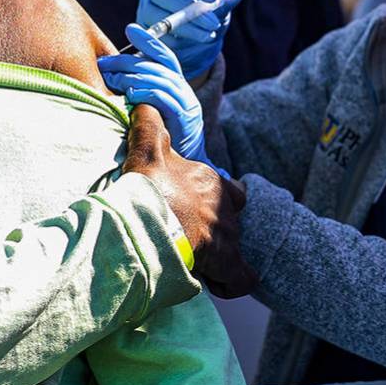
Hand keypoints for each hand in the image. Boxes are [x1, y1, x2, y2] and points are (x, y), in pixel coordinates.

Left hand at [99, 23, 225, 176]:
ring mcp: (186, 103)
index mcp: (176, 85)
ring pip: (158, 79)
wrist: (185, 168)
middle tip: (103, 64)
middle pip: (155, 66)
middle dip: (127, 62)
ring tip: (110, 79)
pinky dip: (146, 93)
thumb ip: (139, 94)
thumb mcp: (149, 112)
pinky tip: (130, 94)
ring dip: (132, 77)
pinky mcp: (185, 118)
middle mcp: (183, 90)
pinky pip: (164, 98)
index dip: (148, 41)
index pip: (163, 56)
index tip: (130, 29)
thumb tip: (110, 79)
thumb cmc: (162, 139)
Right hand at [124, 105, 256, 298]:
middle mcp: (223, 206)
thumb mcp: (147, 148)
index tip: (194, 215)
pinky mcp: (225, 260)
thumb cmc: (147, 185)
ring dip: (217, 256)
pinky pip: (241, 277)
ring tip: (193, 262)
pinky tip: (216, 283)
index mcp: (209, 180)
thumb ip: (149, 124)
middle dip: (214, 232)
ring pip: (231, 248)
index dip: (216, 205)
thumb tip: (144, 102)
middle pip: (228, 222)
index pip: (231, 192)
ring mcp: (226, 234)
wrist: (146, 219)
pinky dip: (232, 282)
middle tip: (188, 240)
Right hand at [136, 0, 246, 78]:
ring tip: (210, 35)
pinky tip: (196, 42)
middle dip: (191, 10)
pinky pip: (160, 36)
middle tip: (214, 23)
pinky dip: (180, 42)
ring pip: (162, 18)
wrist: (191, 39)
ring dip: (188, 28)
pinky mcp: (145, 30)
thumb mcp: (218, 6)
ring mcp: (145, 9)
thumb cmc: (205, 14)